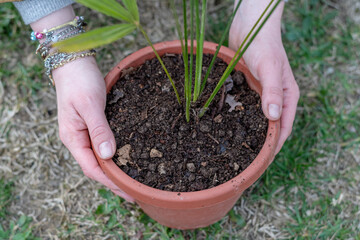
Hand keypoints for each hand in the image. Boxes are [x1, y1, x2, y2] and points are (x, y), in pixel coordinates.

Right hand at [53, 57, 133, 201]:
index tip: (128, 192)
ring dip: (115, 170)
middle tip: (135, 192)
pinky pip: (103, 145)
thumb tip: (108, 156)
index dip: (110, 182)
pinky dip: (115, 155)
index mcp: (73, 138)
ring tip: (133, 181)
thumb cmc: (80, 81)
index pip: (92, 168)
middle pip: (96, 167)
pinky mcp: (92, 125)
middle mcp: (77, 139)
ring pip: (100, 158)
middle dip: (114, 181)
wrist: (74, 61)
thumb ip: (99, 130)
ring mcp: (84, 133)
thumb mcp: (90, 105)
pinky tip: (127, 158)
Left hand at [229, 0, 299, 153]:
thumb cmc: (263, 45)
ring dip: (249, 134)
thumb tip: (274, 118)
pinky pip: (244, 108)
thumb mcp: (269, 68)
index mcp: (287, 97)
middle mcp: (275, 99)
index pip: (283, 128)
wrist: (250, 26)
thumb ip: (272, 91)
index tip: (262, 163)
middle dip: (261, 145)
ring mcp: (261, 94)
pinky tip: (226, 128)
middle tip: (246, 163)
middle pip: (270, 128)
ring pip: (256, 120)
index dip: (274, 147)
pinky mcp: (248, 89)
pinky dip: (239, 119)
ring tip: (235, 151)